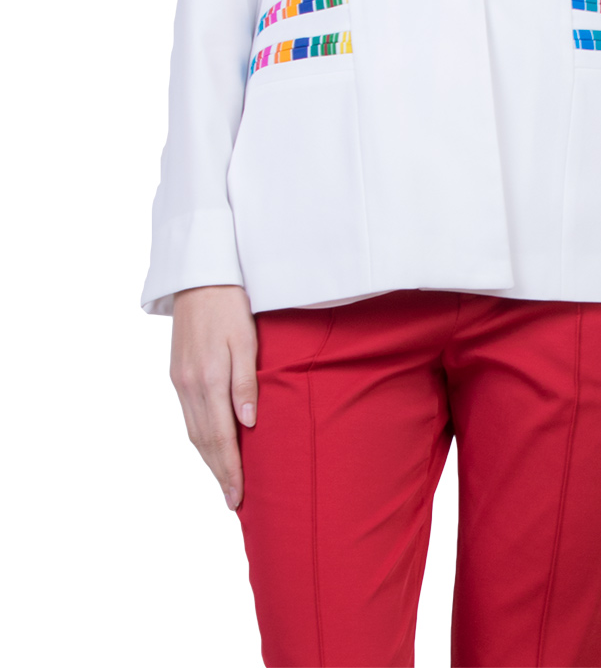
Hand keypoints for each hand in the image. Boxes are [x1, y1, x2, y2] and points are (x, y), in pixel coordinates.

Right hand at [170, 284, 257, 510]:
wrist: (200, 277)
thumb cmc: (231, 306)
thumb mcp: (246, 340)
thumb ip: (246, 382)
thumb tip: (247, 424)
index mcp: (209, 379)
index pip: (221, 437)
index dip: (230, 469)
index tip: (237, 497)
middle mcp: (189, 385)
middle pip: (204, 441)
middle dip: (218, 473)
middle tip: (233, 500)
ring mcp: (180, 380)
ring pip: (193, 431)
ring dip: (208, 459)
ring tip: (223, 480)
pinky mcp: (176, 373)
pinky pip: (188, 415)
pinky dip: (199, 437)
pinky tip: (210, 445)